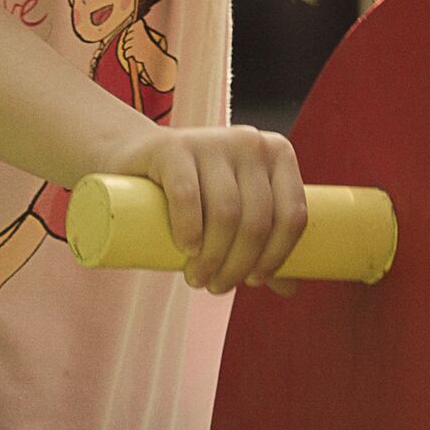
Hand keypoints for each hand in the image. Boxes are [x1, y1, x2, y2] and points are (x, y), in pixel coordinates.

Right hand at [111, 123, 307, 294]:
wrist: (137, 158)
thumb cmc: (197, 192)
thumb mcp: (237, 212)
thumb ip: (265, 244)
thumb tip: (290, 289)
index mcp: (278, 154)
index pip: (292, 215)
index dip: (276, 257)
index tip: (253, 282)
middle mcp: (250, 142)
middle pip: (256, 219)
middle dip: (238, 265)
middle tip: (216, 286)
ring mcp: (211, 141)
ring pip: (225, 213)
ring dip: (212, 258)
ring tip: (197, 278)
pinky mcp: (172, 147)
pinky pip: (187, 195)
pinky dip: (189, 229)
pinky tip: (186, 249)